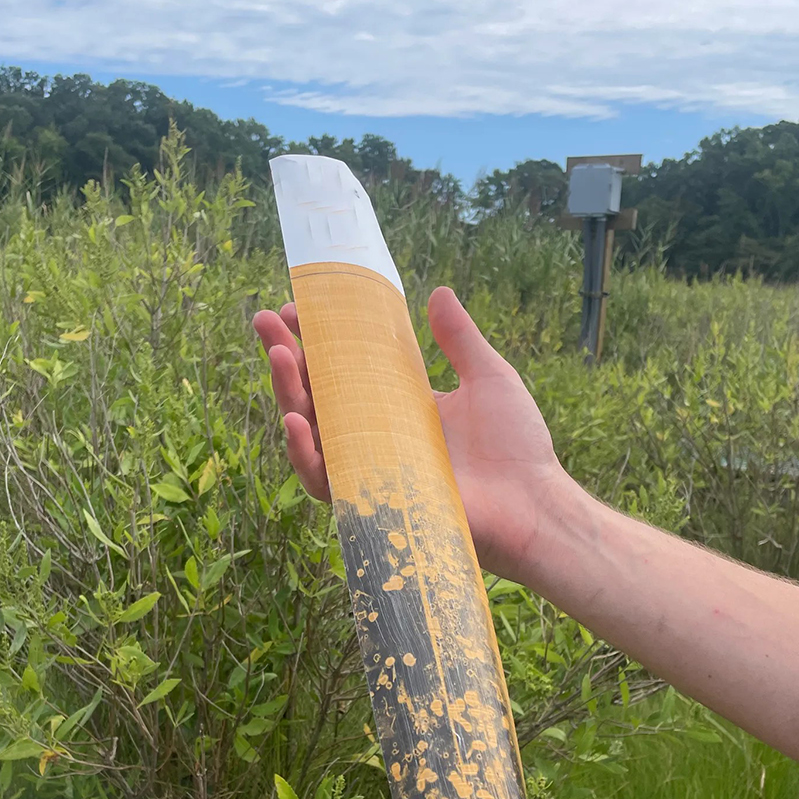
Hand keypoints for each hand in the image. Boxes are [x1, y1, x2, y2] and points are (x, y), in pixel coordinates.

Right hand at [253, 286, 586, 583]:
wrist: (533, 505)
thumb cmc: (518, 448)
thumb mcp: (488, 378)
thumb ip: (460, 339)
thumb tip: (437, 293)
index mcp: (399, 406)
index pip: (344, 369)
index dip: (315, 341)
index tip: (294, 308)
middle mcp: (376, 436)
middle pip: (317, 396)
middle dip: (286, 358)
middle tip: (266, 322)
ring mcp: (370, 468)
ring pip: (311, 434)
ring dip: (287, 395)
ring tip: (278, 357)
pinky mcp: (370, 500)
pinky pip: (324, 480)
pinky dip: (303, 452)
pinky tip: (292, 420)